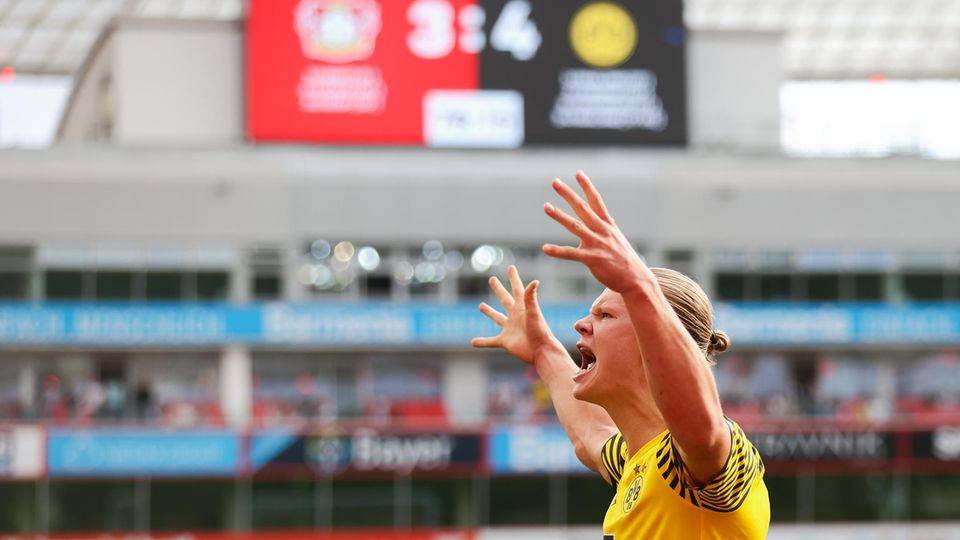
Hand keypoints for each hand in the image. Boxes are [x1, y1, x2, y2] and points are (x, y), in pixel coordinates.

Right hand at [471, 265, 557, 363]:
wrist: (541, 351)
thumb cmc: (540, 331)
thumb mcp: (534, 312)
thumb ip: (531, 297)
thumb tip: (535, 281)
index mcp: (522, 307)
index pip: (517, 289)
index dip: (514, 278)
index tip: (511, 267)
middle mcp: (515, 316)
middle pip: (504, 299)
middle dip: (498, 289)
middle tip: (492, 279)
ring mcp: (510, 328)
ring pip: (497, 318)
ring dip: (489, 312)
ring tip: (481, 305)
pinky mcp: (505, 341)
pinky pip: (491, 341)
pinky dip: (482, 342)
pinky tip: (473, 342)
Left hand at [542, 171, 649, 293]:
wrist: (635, 279)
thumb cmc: (625, 260)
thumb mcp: (618, 239)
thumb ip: (610, 228)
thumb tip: (609, 219)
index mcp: (608, 224)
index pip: (596, 201)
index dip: (587, 187)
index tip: (578, 173)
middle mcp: (602, 230)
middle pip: (582, 208)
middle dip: (568, 194)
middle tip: (555, 182)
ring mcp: (597, 243)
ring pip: (575, 226)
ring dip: (559, 215)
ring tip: (546, 206)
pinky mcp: (592, 258)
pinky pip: (571, 253)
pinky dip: (558, 251)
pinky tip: (545, 248)